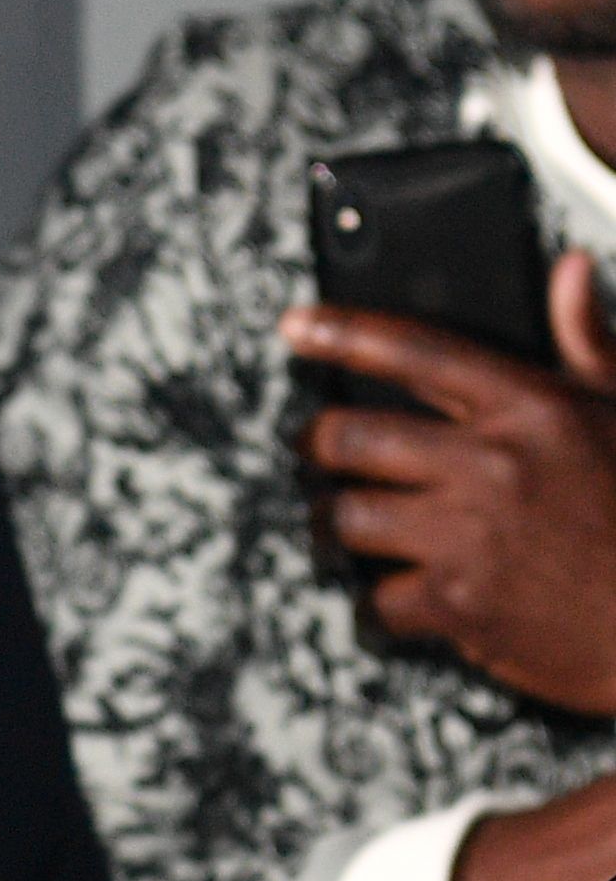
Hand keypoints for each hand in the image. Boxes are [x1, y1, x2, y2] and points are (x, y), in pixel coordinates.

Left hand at [281, 253, 615, 711]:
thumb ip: (588, 347)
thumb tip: (569, 273)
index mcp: (534, 408)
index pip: (417, 353)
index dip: (344, 333)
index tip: (294, 327)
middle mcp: (493, 463)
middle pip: (350, 437)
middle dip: (315, 446)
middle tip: (314, 454)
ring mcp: (469, 535)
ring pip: (345, 518)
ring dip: (334, 527)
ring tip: (348, 529)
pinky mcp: (457, 603)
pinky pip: (372, 600)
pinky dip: (377, 607)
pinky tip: (398, 601)